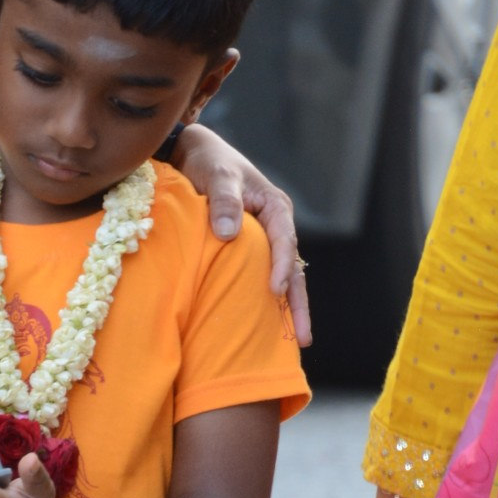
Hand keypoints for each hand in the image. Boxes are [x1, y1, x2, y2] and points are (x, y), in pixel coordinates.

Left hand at [171, 123, 310, 349]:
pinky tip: (269, 326)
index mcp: (275, 207)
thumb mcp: (217, 175)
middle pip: (293, 268)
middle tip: (302, 339)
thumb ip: (223, 201)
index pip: (284, 240)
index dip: (281, 265)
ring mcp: (266, 240)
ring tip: (297, 342)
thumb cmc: (209, 161)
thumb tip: (228, 235)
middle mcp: (276, 226)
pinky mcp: (250, 251)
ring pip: (283, 278)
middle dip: (298, 303)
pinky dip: (269, 301)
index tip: (274, 289)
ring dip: (289, 308)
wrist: (195, 154)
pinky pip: (262, 278)